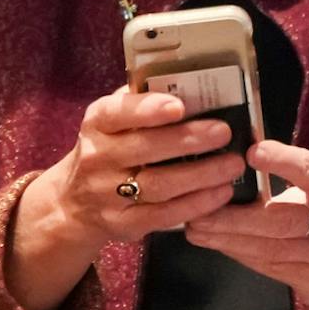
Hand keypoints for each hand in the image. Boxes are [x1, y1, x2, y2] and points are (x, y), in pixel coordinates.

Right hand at [6, 85, 240, 309]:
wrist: (75, 203)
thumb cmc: (108, 149)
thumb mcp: (112, 122)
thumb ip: (140, 104)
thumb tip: (188, 85)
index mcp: (97, 124)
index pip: (117, 113)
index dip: (147, 109)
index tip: (179, 105)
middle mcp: (97, 158)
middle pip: (144, 149)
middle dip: (187, 140)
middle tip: (223, 132)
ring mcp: (108, 195)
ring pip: (159, 185)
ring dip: (201, 174)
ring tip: (233, 164)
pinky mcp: (124, 224)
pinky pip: (164, 215)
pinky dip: (197, 204)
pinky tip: (221, 192)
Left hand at [182, 138, 308, 309]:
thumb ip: (289, 174)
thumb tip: (233, 159)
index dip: (282, 161)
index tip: (249, 153)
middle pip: (281, 219)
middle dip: (233, 216)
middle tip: (197, 210)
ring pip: (270, 247)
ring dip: (227, 238)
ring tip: (196, 229)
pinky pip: (269, 266)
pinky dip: (239, 253)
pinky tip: (217, 244)